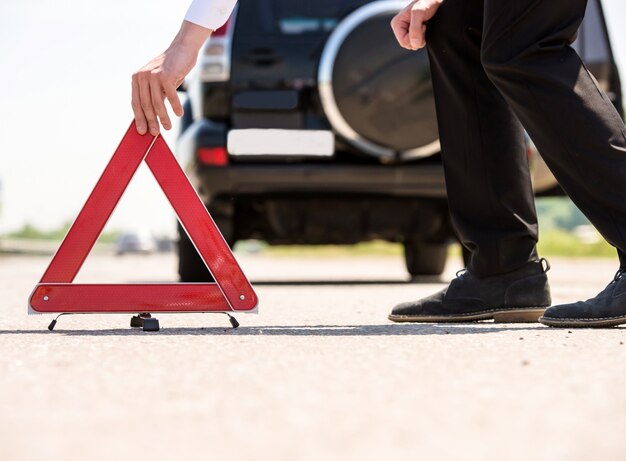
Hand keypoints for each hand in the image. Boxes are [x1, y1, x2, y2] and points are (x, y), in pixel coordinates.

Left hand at [132, 21, 210, 135]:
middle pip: (145, 105)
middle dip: (150, 121)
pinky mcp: (166, 75)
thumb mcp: (158, 81)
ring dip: (163, 118)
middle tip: (155, 133)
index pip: (136, 102)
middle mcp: (142, 76)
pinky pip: (170, 97)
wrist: (182, 49)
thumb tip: (152, 117)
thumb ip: (154, 95)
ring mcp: (153, 75)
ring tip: (168, 127)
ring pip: (157, 103)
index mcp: (137, 78)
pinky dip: (175, 107)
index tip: (142, 131)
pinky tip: (179, 114)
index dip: (139, 118)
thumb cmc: (171, 68)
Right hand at [390, 0, 442, 50]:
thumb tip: (414, 43)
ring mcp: (406, 32)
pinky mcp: (413, 33)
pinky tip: (425, 28)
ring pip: (413, 45)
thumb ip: (415, 28)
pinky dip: (423, 38)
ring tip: (425, 26)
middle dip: (418, 39)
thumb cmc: (427, 2)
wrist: (435, 1)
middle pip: (408, 45)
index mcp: (397, 24)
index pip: (404, 42)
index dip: (414, 37)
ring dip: (422, 38)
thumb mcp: (419, 12)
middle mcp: (400, 29)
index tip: (422, 25)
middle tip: (424, 26)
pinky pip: (417, 43)